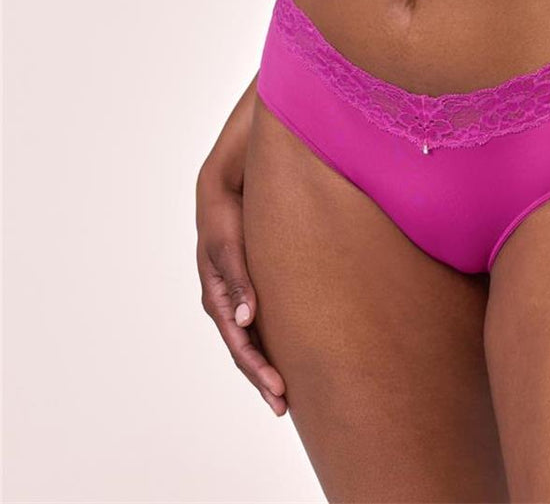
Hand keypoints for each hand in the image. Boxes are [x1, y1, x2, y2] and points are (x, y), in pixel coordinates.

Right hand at [195, 158, 286, 415]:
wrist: (225, 188)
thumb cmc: (225, 215)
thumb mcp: (228, 245)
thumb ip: (238, 279)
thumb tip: (246, 320)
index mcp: (217, 297)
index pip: (238, 344)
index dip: (257, 368)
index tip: (278, 388)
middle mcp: (226, 303)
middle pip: (244, 351)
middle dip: (262, 379)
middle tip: (284, 405)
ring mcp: (237, 297)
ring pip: (251, 341)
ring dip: (266, 366)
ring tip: (287, 394)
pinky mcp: (250, 287)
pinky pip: (260, 323)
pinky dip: (271, 343)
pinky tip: (288, 355)